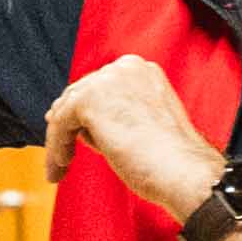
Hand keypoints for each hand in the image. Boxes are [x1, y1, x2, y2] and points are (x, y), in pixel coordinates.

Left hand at [43, 55, 226, 227]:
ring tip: (59, 168)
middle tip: (59, 151)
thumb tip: (84, 126)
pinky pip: (60, 124)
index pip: (101, 86)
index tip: (73, 134)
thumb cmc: (172, 161)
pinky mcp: (90, 100)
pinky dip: (56, 147)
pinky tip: (60, 168)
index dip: (84, 112)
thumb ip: (118, 116)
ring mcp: (107, 80)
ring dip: (59, 140)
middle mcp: (125, 68)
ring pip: (67, 109)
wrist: (185, 173)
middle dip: (67, 123)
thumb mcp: (145, 125)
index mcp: (142, 70)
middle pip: (80, 93)